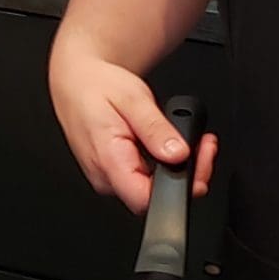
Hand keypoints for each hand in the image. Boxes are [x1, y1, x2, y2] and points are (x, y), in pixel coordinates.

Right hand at [48, 45, 212, 213]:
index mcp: (107, 159)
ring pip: (150, 188)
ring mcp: (108, 177)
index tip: (199, 165)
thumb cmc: (97, 86)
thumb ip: (155, 130)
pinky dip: (162, 164)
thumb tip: (178, 154)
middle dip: (187, 173)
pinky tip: (168, 146)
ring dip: (176, 168)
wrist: (76, 80)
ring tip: (186, 139)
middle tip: (203, 145)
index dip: (178, 188)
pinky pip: (143, 179)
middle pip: (153, 195)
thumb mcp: (133, 99)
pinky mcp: (113, 173)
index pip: (144, 199)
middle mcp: (104, 176)